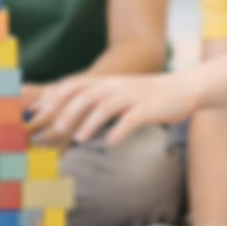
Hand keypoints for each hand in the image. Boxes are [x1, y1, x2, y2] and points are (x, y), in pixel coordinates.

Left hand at [33, 73, 196, 146]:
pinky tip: (110, 143)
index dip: (59, 95)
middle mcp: (117, 86)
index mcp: (108, 82)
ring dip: (90, 122)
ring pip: (106, 105)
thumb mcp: (119, 93)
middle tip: (56, 128)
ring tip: (78, 138)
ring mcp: (133, 96)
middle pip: (87, 94)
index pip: (77, 83)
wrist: (184, 89)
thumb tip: (68, 117)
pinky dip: (119, 131)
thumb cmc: (146, 96)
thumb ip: (97, 100)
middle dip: (69, 110)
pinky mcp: (149, 108)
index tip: (43, 110)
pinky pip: (132, 119)